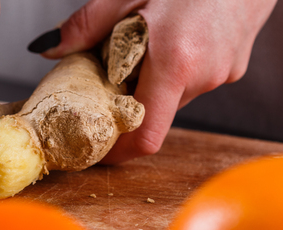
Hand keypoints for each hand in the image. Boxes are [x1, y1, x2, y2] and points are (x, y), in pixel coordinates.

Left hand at [38, 0, 276, 163]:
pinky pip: (193, 85)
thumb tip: (50, 49)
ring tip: (145, 51)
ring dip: (153, 85)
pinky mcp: (232, 69)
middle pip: (154, 114)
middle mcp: (202, 77)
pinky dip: (173, 75)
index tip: (98, 150)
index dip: (119, 151)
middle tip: (113, 78)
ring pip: (173, 98)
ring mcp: (221, 75)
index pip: (146, 136)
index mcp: (175, 63)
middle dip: (130, 103)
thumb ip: (86, 26)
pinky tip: (171, 44)